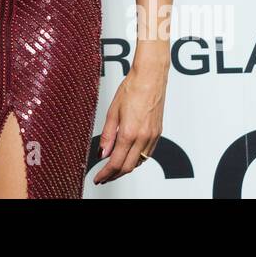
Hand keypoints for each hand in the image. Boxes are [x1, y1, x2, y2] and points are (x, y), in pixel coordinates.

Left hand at [92, 58, 167, 184]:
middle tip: (103, 177)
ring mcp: (152, 136)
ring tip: (113, 168)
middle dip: (114, 175)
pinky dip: (136, 159)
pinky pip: (147, 154)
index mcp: (129, 132)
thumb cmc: (131, 89)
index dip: (105, 174)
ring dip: (126, 168)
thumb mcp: (112, 112)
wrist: (150, 78)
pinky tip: (128, 156)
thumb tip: (102, 153)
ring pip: (139, 162)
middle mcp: (143, 137)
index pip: (116, 163)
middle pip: (128, 167)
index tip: (98, 178)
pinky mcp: (158, 133)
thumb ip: (107, 135)